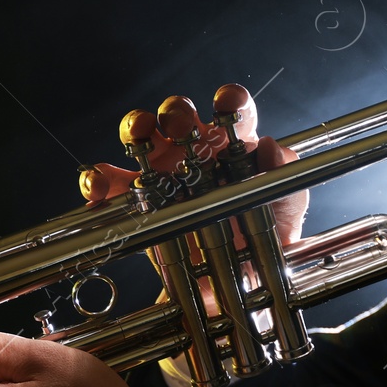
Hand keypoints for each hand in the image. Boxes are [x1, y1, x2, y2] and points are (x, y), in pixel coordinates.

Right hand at [77, 87, 307, 246]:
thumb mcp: (286, 215)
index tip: (226, 103)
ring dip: (137, 130)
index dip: (230, 100)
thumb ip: (287, 182)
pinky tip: (99, 189)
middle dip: (177, 113)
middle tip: (181, 127)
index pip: (233, 110)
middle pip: (179, 114)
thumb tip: (270, 148)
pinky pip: (110, 183)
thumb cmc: (261, 241)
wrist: (233, 285)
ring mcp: (162, 173)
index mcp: (234, 147)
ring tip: (139, 141)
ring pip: (141, 135)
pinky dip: (98, 180)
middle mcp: (195, 151)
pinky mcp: (136, 201)